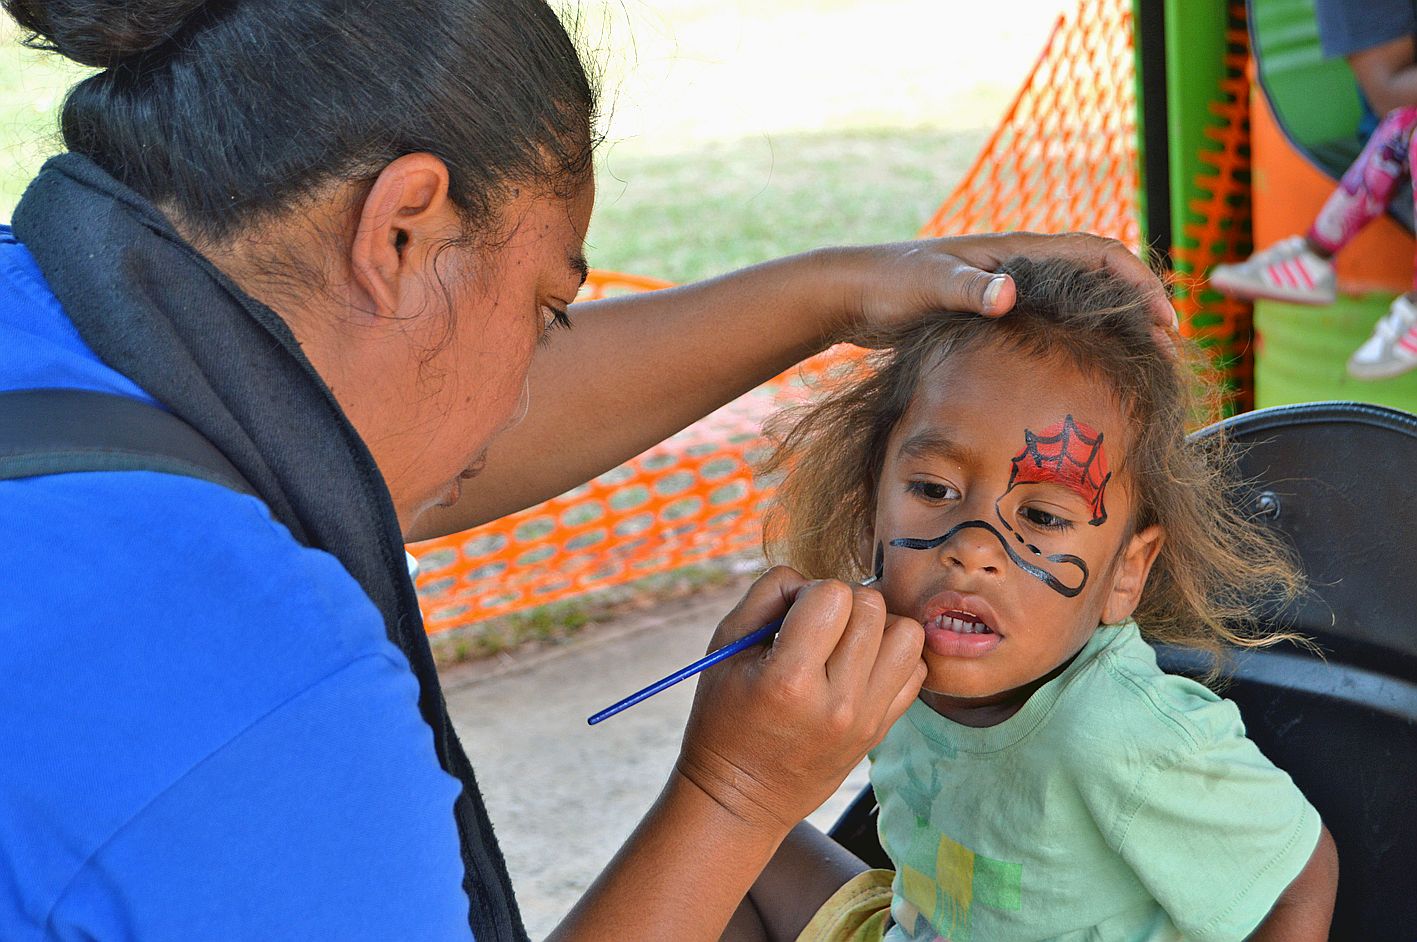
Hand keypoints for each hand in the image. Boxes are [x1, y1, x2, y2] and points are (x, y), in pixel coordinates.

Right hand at [676, 567, 925, 833]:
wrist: (742, 795)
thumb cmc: (725, 716)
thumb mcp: (726, 647)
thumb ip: (767, 595)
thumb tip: (812, 578)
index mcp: (790, 680)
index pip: (833, 594)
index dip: (810, 592)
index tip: (791, 616)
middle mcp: (837, 701)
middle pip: (873, 607)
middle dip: (844, 603)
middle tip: (817, 627)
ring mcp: (866, 718)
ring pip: (907, 633)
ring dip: (878, 627)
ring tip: (845, 643)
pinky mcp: (882, 729)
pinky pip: (915, 668)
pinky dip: (892, 658)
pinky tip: (859, 668)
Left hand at [834, 231, 1176, 347]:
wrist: (852, 293)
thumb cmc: (889, 285)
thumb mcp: (929, 287)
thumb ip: (967, 290)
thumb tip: (1009, 295)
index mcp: (1018, 252)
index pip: (1099, 255)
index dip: (1139, 284)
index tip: (1164, 322)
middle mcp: (1020, 265)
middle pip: (1101, 279)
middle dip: (1139, 308)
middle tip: (1167, 350)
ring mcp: (1008, 287)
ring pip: (1080, 301)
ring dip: (1113, 326)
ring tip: (1139, 363)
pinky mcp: (993, 311)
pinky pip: (1054, 320)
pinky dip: (1080, 338)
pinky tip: (1081, 372)